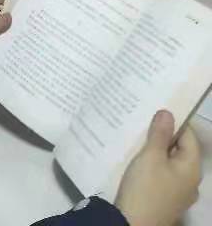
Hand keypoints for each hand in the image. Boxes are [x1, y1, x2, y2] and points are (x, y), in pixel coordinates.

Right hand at [115, 110, 201, 225]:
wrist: (131, 224)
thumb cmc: (145, 188)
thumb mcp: (151, 156)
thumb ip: (160, 134)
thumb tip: (167, 113)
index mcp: (192, 169)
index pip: (189, 137)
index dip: (175, 121)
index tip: (156, 108)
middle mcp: (189, 181)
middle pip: (179, 150)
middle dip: (162, 134)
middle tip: (143, 119)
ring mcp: (177, 192)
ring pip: (168, 162)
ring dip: (155, 149)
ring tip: (137, 135)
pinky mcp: (164, 199)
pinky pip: (161, 174)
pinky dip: (151, 163)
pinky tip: (136, 157)